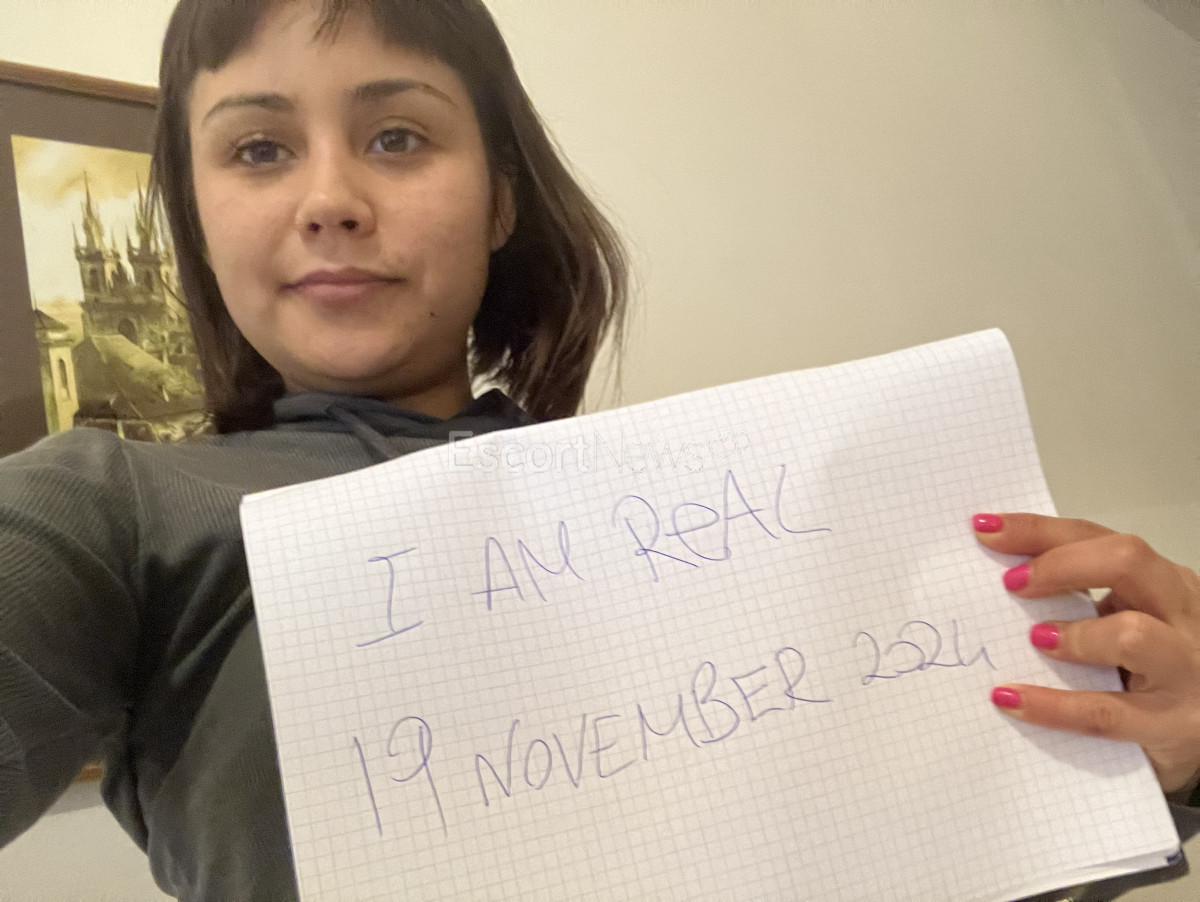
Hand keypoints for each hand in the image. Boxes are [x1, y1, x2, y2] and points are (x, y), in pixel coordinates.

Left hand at [974, 512, 1199, 795]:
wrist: (1199, 731)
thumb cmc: (1152, 670)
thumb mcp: (1125, 619)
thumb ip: (1078, 598)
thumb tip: (998, 579)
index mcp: (1162, 580)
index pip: (1099, 538)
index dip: (1040, 531)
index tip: (986, 529)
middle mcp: (1181, 613)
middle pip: (1128, 561)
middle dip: (1059, 564)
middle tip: (1010, 583)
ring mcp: (1183, 668)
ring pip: (1133, 635)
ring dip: (1074, 635)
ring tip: (1034, 639)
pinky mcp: (1171, 723)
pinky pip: (1105, 711)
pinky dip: (1052, 705)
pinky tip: (1010, 699)